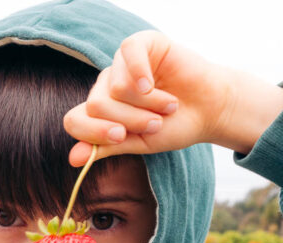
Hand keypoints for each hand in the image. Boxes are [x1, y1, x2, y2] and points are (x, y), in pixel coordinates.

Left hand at [63, 30, 235, 165]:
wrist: (209, 111)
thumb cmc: (174, 127)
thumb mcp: (139, 143)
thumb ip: (106, 148)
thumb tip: (73, 159)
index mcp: (101, 111)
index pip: (74, 120)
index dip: (94, 132)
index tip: (123, 137)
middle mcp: (106, 85)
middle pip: (96, 106)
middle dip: (132, 120)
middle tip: (157, 122)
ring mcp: (121, 63)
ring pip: (116, 87)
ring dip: (148, 103)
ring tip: (168, 104)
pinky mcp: (141, 44)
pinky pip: (127, 54)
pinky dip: (142, 74)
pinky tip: (154, 83)